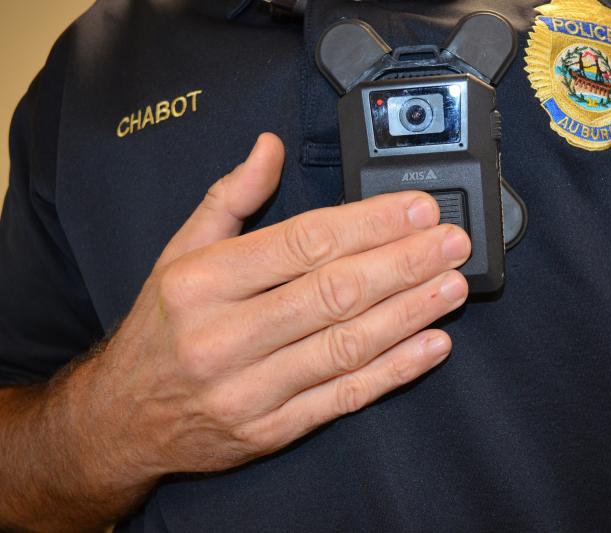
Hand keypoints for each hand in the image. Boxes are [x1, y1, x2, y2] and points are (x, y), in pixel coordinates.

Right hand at [77, 133, 470, 478]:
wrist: (124, 419)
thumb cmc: (161, 328)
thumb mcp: (178, 253)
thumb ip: (229, 198)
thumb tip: (268, 147)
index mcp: (202, 282)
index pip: (302, 243)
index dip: (368, 224)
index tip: (415, 209)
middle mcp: (223, 336)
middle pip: (333, 293)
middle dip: (402, 263)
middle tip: (451, 242)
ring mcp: (249, 390)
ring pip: (347, 345)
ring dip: (410, 313)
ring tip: (453, 285)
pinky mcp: (271, 431)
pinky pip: (343, 397)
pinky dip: (395, 371)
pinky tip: (433, 345)